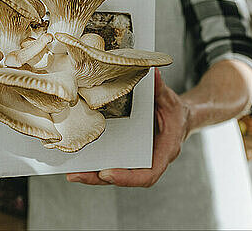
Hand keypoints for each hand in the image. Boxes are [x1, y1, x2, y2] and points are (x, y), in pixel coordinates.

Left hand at [66, 68, 189, 186]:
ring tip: (71, 173)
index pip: (147, 174)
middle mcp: (149, 160)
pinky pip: (110, 162)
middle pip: (123, 178)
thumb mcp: (170, 99)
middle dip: (98, 178)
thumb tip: (154, 73)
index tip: (107, 173)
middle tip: (76, 175)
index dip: (127, 177)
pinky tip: (77, 160)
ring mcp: (136, 158)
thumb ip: (160, 89)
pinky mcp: (126, 153)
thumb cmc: (175, 111)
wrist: (179, 118)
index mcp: (164, 151)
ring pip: (114, 174)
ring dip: (91, 175)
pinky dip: (94, 164)